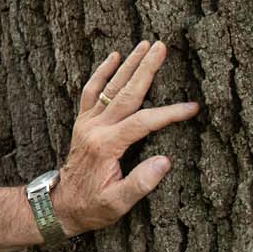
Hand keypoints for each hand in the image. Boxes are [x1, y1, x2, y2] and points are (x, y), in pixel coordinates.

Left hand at [52, 40, 199, 237]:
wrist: (60, 207)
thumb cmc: (92, 208)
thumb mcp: (117, 204)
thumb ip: (140, 183)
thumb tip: (164, 162)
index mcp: (107, 146)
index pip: (144, 122)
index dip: (169, 113)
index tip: (192, 107)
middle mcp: (95, 129)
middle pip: (125, 93)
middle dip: (146, 69)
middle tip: (162, 46)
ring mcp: (87, 123)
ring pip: (109, 87)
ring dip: (127, 64)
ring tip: (145, 43)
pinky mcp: (82, 123)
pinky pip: (90, 91)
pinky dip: (101, 72)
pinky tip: (112, 56)